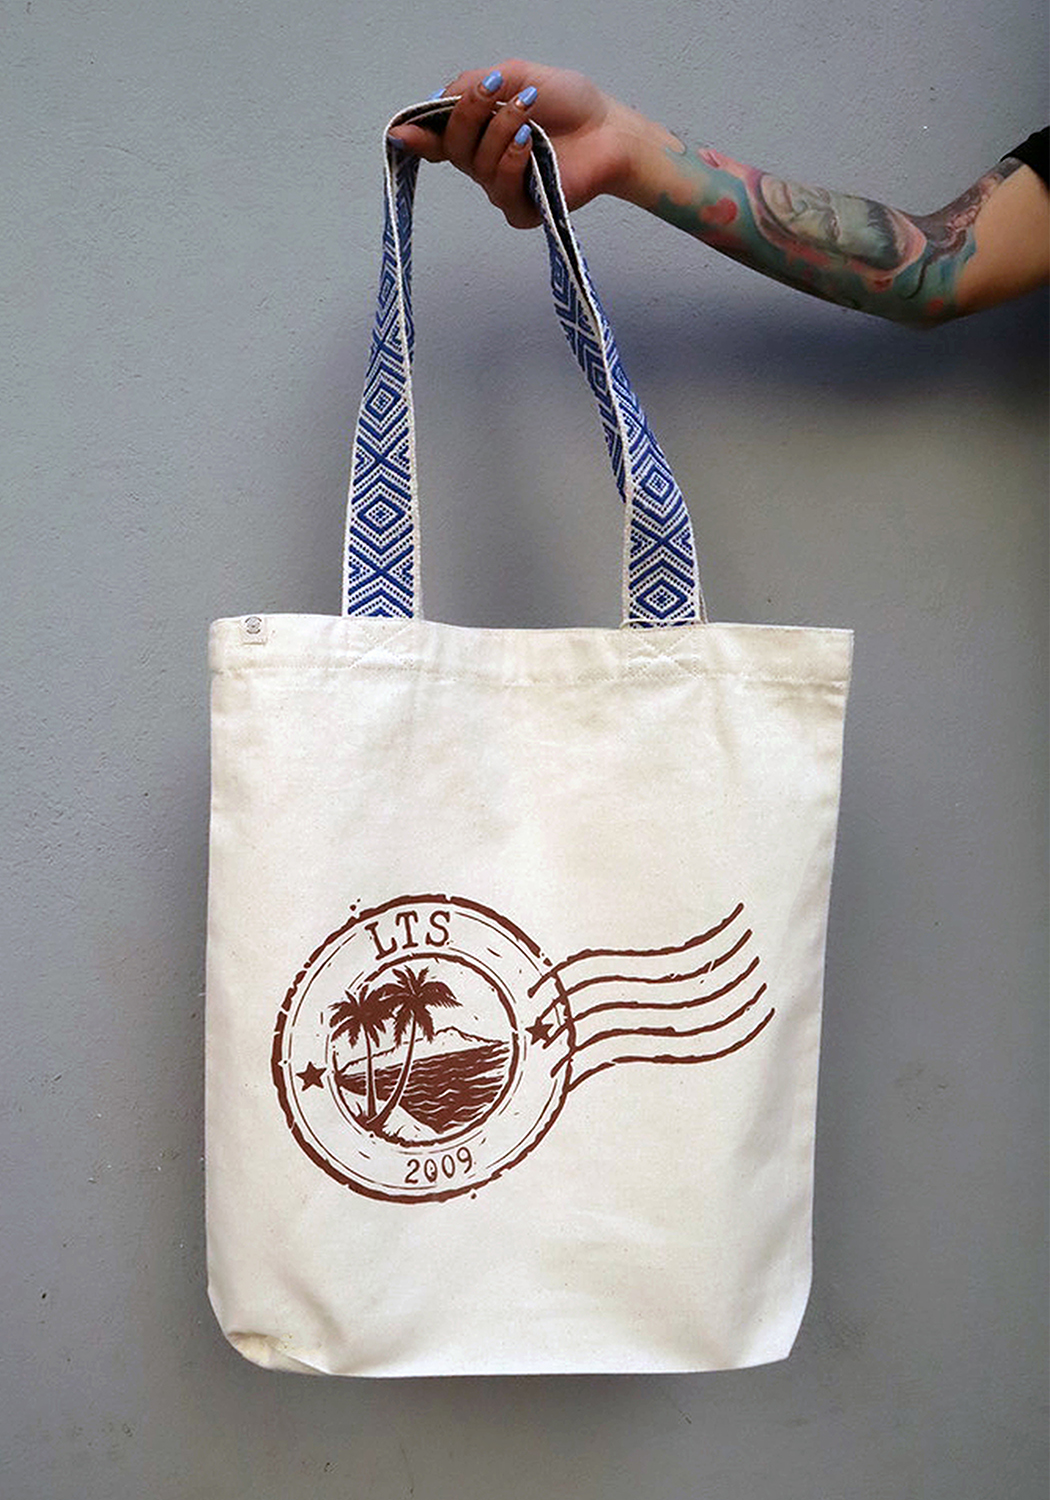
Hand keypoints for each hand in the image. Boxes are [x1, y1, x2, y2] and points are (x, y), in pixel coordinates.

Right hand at [387, 61, 636, 227]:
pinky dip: (513, 163)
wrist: (611, 130)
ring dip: (499, 132)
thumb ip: (474, 84)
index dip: (417, 138)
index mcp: (479, 132)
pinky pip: (502, 192)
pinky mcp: (523, 210)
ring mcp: (503, 189)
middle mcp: (484, 163)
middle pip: (453, 146)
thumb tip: (436, 99)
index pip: (438, 139)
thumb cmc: (569, 103)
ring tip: (528, 111)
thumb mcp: (517, 75)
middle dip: (469, 114)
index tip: (403, 133)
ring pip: (477, 166)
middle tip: (494, 91)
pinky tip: (531, 146)